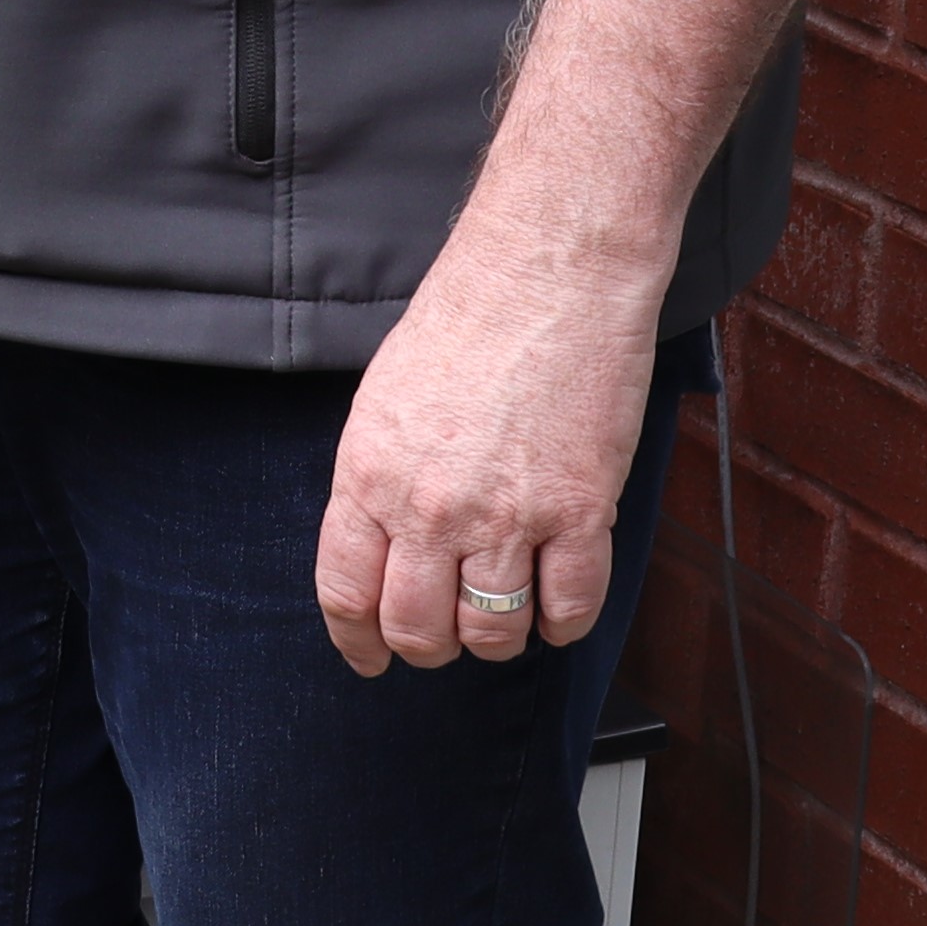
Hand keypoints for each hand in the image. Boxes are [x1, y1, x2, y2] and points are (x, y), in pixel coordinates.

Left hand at [314, 257, 659, 674]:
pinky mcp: (580, 510)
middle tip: (446, 635)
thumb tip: (381, 543)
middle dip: (429, 647)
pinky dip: (563, 622)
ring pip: (493, 632)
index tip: (370, 657)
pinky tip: (558, 603)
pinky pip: (570, 608)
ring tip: (506, 611)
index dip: (358, 640)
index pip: (346, 593)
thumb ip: (377, 477)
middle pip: (418, 629)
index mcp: (368, 474)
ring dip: (498, 637)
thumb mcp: (385, 397)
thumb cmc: (470, 315)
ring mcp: (506, 515)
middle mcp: (429, 507)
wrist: (550, 268)